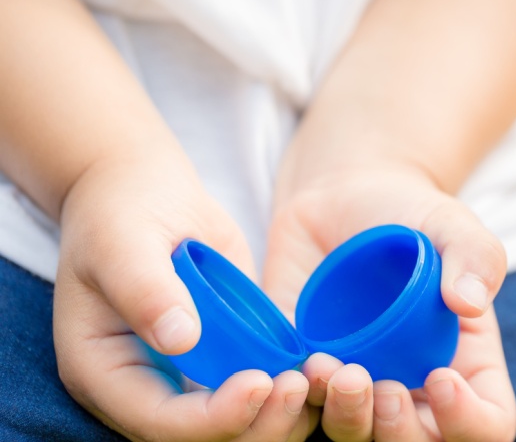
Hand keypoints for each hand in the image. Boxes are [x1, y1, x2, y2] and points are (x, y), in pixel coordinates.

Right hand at [54, 155, 315, 440]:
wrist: (144, 193)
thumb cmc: (122, 211)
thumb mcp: (123, 242)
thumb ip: (145, 289)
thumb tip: (180, 339)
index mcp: (102, 371)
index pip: (157, 423)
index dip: (213, 416)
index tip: (260, 382)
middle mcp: (143, 388)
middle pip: (201, 441)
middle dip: (254, 425)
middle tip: (297, 384)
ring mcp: (183, 380)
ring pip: (235, 430)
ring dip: (279, 416)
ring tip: (314, 376)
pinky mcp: (219, 364)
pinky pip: (255, 397)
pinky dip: (288, 393)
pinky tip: (318, 367)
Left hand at [263, 163, 515, 440]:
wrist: (344, 197)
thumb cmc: (412, 215)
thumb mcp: (453, 225)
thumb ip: (475, 256)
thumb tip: (468, 301)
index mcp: (467, 366)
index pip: (486, 424)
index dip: (467, 421)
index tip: (443, 377)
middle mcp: (416, 388)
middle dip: (400, 433)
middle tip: (384, 389)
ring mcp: (362, 384)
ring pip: (357, 437)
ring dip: (346, 418)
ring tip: (330, 367)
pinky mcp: (309, 373)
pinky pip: (302, 409)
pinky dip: (296, 401)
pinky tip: (298, 364)